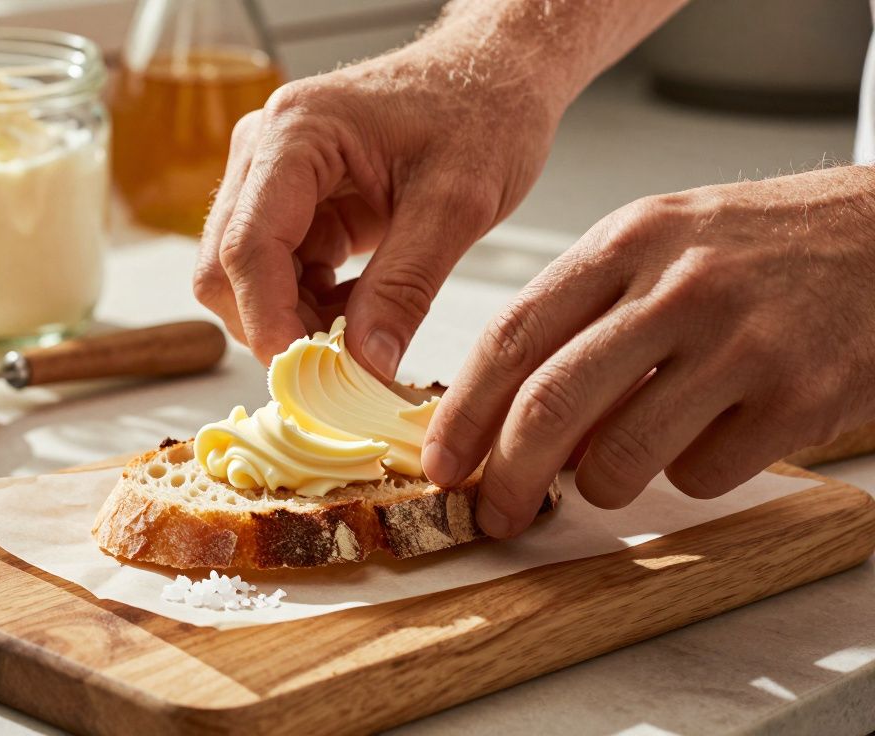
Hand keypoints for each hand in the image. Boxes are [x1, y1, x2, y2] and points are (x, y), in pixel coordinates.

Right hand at [193, 31, 565, 374]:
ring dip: (293, 320)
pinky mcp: (291, 203)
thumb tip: (364, 367)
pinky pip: (276, 274)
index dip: (268, 320)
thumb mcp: (460, 202)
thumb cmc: (483, 109)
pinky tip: (362, 310)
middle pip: (224, 267)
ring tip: (364, 334)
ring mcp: (270, 177)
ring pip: (243, 278)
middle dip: (273, 326)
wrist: (494, 72)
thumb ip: (406, 287)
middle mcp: (265, 151)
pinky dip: (310, 307)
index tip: (308, 375)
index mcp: (296, 133)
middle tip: (339, 368)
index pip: (246, 246)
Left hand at [425, 166, 874, 536]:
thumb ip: (580, 315)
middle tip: (492, 511)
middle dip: (505, 475)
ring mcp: (742, 343)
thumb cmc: (756, 247)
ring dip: (597, 486)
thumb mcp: (658, 243)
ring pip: (620, 457)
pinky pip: (701, 475)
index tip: (440, 461)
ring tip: (609, 472)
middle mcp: (679, 287)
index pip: (512, 336)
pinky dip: (685, 477)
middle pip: (551, 404)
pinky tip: (708, 437)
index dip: (462, 411)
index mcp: (627, 241)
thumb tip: (504, 414)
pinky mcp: (799, 398)